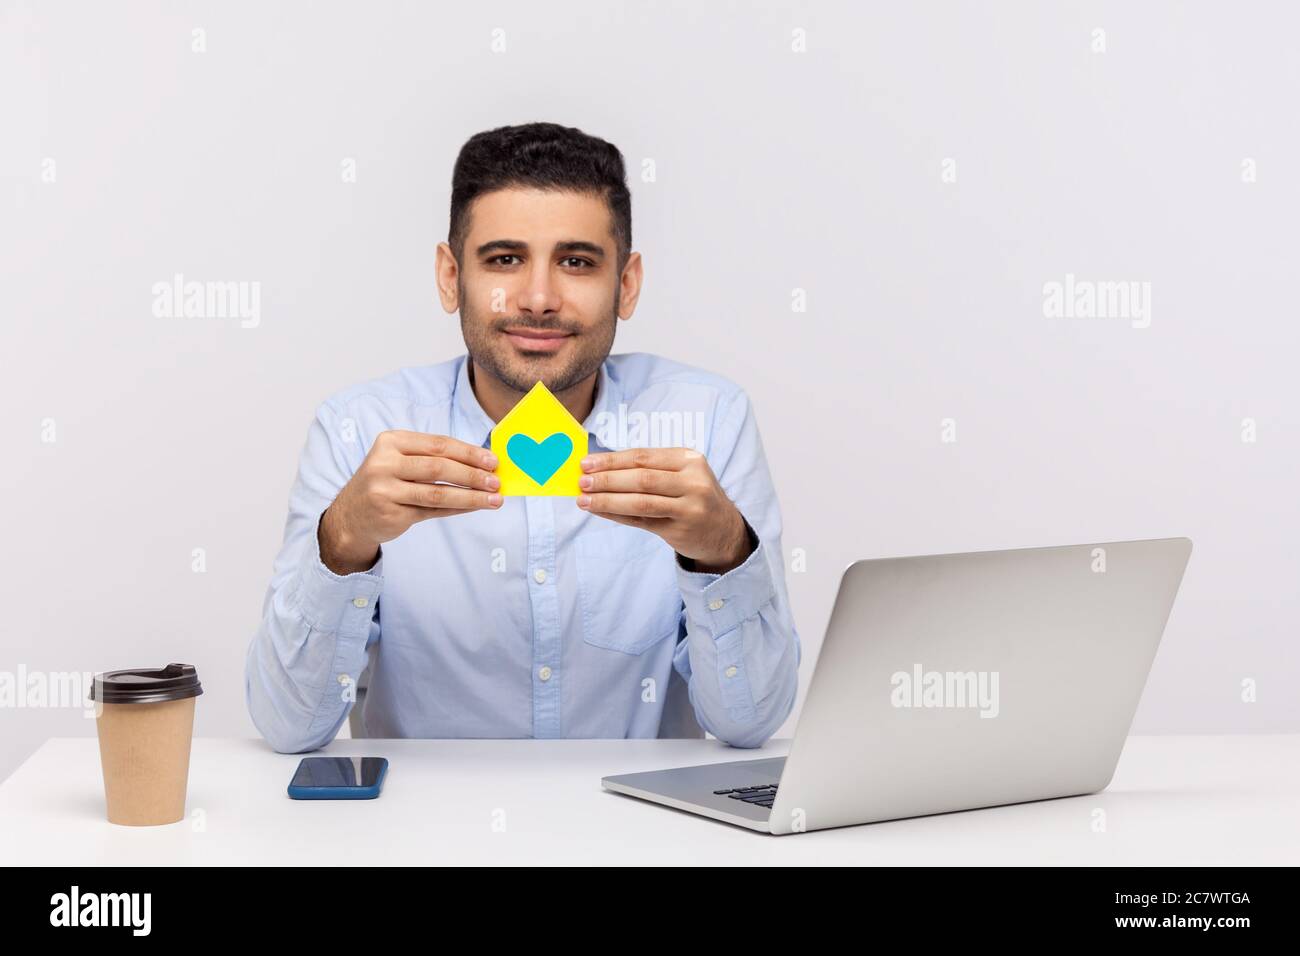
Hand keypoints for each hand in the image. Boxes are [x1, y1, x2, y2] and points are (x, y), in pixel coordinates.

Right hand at [319, 430, 501, 573]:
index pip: (437, 444)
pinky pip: (432, 511)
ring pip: (438, 493)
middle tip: (496, 481)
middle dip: (472, 474)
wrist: (350, 516)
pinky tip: (474, 507)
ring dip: (470, 496)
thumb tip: (480, 463)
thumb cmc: (385, 482)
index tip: (492, 460)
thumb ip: (433, 459)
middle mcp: (384, 463)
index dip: (468, 452)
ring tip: (494, 499)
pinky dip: (457, 509)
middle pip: (439, 467)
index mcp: (390, 442)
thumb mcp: (400, 461)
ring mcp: (385, 490)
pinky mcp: (391, 513)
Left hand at [576, 448, 753, 573]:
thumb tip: (601, 468)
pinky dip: (617, 515)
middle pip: (641, 478)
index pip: (644, 456)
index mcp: (690, 460)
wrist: (724, 530)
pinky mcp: (681, 530)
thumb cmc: (693, 496)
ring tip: (584, 499)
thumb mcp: (681, 474)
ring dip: (608, 500)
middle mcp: (693, 482)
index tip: (587, 463)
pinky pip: (642, 521)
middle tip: (582, 481)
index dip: (612, 460)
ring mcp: (689, 507)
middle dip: (607, 479)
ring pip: (640, 502)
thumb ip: (648, 470)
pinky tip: (599, 511)